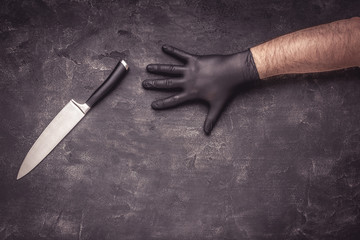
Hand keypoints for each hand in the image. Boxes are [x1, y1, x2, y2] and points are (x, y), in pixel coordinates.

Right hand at [142, 45, 259, 134]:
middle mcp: (188, 81)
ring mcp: (190, 70)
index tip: (153, 105)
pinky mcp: (194, 59)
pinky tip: (164, 46)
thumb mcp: (217, 107)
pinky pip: (181, 54)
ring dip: (158, 68)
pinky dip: (172, 50)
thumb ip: (210, 119)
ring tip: (148, 67)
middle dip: (155, 84)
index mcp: (192, 93)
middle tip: (144, 84)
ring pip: (170, 69)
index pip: (174, 100)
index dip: (163, 103)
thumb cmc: (226, 90)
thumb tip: (207, 132)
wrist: (233, 72)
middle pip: (167, 83)